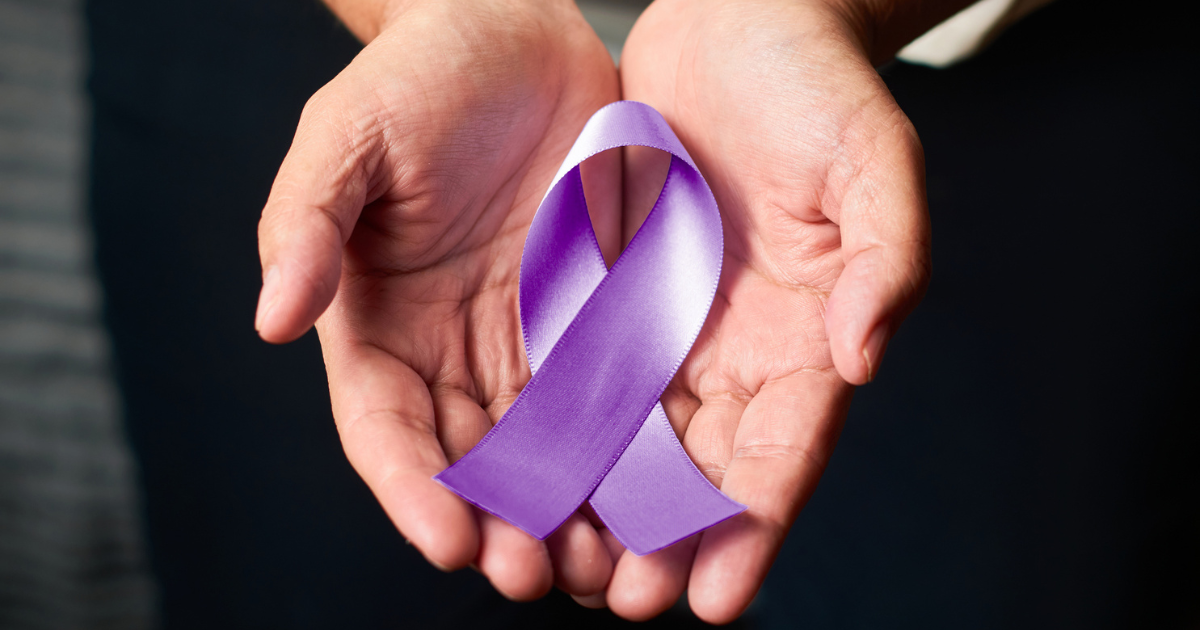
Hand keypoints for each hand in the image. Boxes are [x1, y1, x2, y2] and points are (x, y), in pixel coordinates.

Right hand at [254, 0, 622, 600]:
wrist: (512, 31)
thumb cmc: (415, 77)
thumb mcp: (346, 137)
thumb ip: (306, 225)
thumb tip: (272, 320)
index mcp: (380, 324)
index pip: (387, 428)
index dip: (411, 490)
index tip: (447, 542)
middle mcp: (453, 348)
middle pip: (471, 461)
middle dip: (499, 525)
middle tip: (535, 576)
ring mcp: (528, 338)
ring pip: (546, 449)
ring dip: (569, 513)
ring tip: (602, 565)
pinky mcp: (595, 316)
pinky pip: (611, 396)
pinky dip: (626, 453)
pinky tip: (653, 493)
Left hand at [589, 0, 930, 620]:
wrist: (742, 18)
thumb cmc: (817, 84)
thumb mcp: (872, 157)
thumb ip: (886, 256)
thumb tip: (864, 357)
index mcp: (809, 332)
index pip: (786, 451)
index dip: (755, 529)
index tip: (717, 598)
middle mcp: (740, 347)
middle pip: (706, 466)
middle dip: (670, 541)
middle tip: (627, 602)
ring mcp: (675, 322)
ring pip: (638, 437)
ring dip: (608, 507)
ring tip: (566, 568)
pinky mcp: (616, 288)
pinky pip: (586, 370)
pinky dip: (564, 430)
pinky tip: (530, 476)